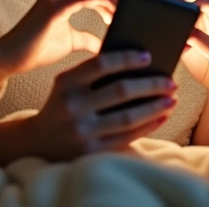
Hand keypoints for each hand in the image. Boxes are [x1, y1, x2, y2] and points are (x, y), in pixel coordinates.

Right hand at [0, 0, 121, 73]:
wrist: (10, 58)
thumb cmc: (36, 48)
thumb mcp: (70, 41)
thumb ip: (87, 38)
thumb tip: (103, 46)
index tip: (122, 3)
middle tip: (126, 2)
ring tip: (119, 13)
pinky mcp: (55, 9)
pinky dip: (104, 5)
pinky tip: (110, 18)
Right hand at [0, 50, 177, 162]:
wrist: (37, 141)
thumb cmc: (62, 104)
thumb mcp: (68, 84)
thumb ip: (93, 74)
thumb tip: (139, 64)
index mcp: (66, 83)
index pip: (101, 64)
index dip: (127, 58)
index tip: (149, 56)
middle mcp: (72, 107)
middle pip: (120, 91)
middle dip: (151, 85)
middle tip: (171, 81)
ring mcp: (81, 131)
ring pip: (127, 117)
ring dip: (154, 107)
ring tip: (171, 99)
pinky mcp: (90, 151)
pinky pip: (126, 137)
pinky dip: (148, 126)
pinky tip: (161, 117)